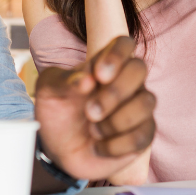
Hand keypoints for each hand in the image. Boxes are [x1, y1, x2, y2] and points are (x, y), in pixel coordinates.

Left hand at [34, 36, 155, 180]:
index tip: (99, 75)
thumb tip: (86, 79)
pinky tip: (100, 147)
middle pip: (139, 69)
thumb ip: (63, 81)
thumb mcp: (49, 93)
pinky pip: (143, 134)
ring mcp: (138, 107)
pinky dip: (117, 144)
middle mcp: (127, 81)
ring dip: (116, 121)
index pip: (124, 44)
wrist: (59, 151)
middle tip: (89, 112)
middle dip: (115, 92)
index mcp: (105, 64)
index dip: (117, 54)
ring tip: (93, 130)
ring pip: (146, 102)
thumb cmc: (58, 112)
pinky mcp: (143, 134)